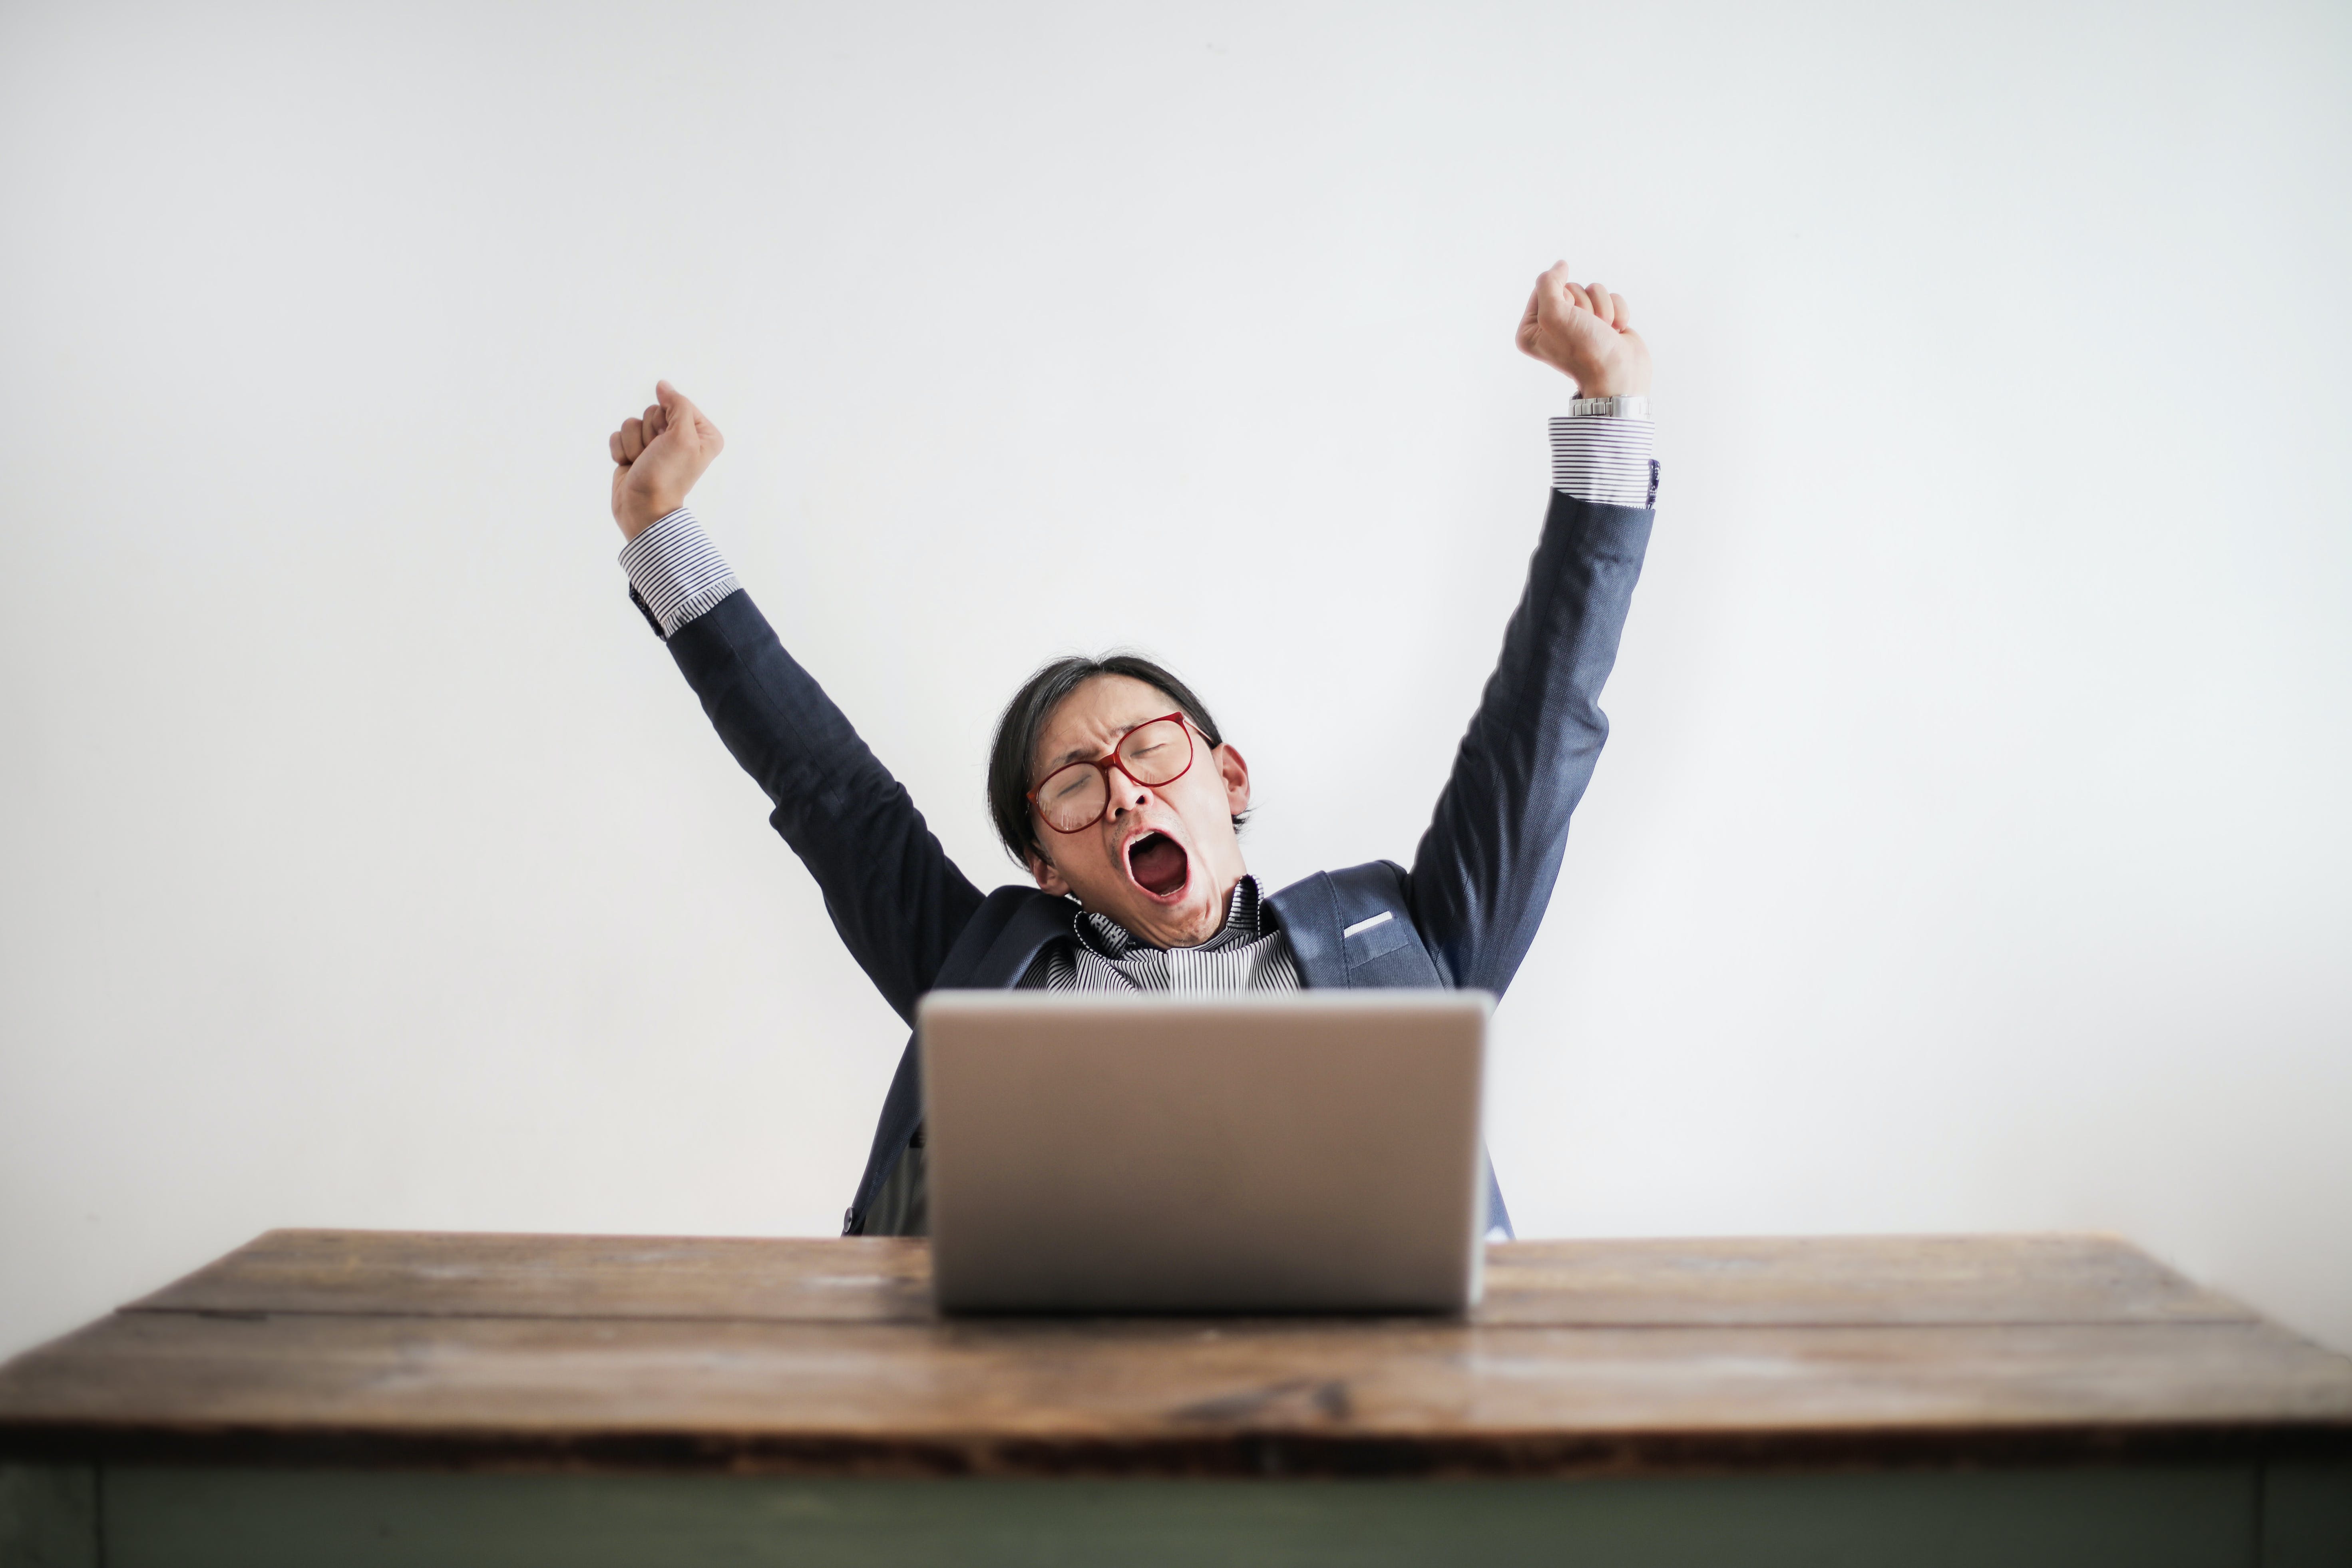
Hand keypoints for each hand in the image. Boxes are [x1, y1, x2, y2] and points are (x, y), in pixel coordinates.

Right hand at [608, 381, 723, 539]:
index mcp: (703, 434)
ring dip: (634, 444)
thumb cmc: (666, 475)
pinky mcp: (635, 452)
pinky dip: (621, 450)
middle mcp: (681, 438)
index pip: (677, 403)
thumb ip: (677, 404)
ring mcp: (656, 445)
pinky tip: (630, 465)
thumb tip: (663, 385)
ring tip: (643, 462)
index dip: (667, 420)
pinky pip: (619, 435)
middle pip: (653, 411)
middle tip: (655, 454)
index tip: (670, 442)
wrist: (642, 507)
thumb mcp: (682, 436)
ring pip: (632, 422)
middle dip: (648, 433)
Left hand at [1515, 262, 1651, 397]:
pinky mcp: (1604, 323)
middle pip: (1570, 288)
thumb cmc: (1584, 350)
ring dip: (1602, 308)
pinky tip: (1616, 331)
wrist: (1619, 375)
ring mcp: (1581, 325)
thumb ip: (1549, 283)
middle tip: (1587, 327)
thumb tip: (1560, 265)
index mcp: (1531, 330)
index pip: (1543, 288)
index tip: (1568, 319)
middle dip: (1584, 305)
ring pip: (1592, 291)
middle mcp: (1553, 326)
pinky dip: (1617, 312)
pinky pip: (1611, 298)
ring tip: (1603, 331)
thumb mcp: (1554, 313)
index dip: (1561, 297)